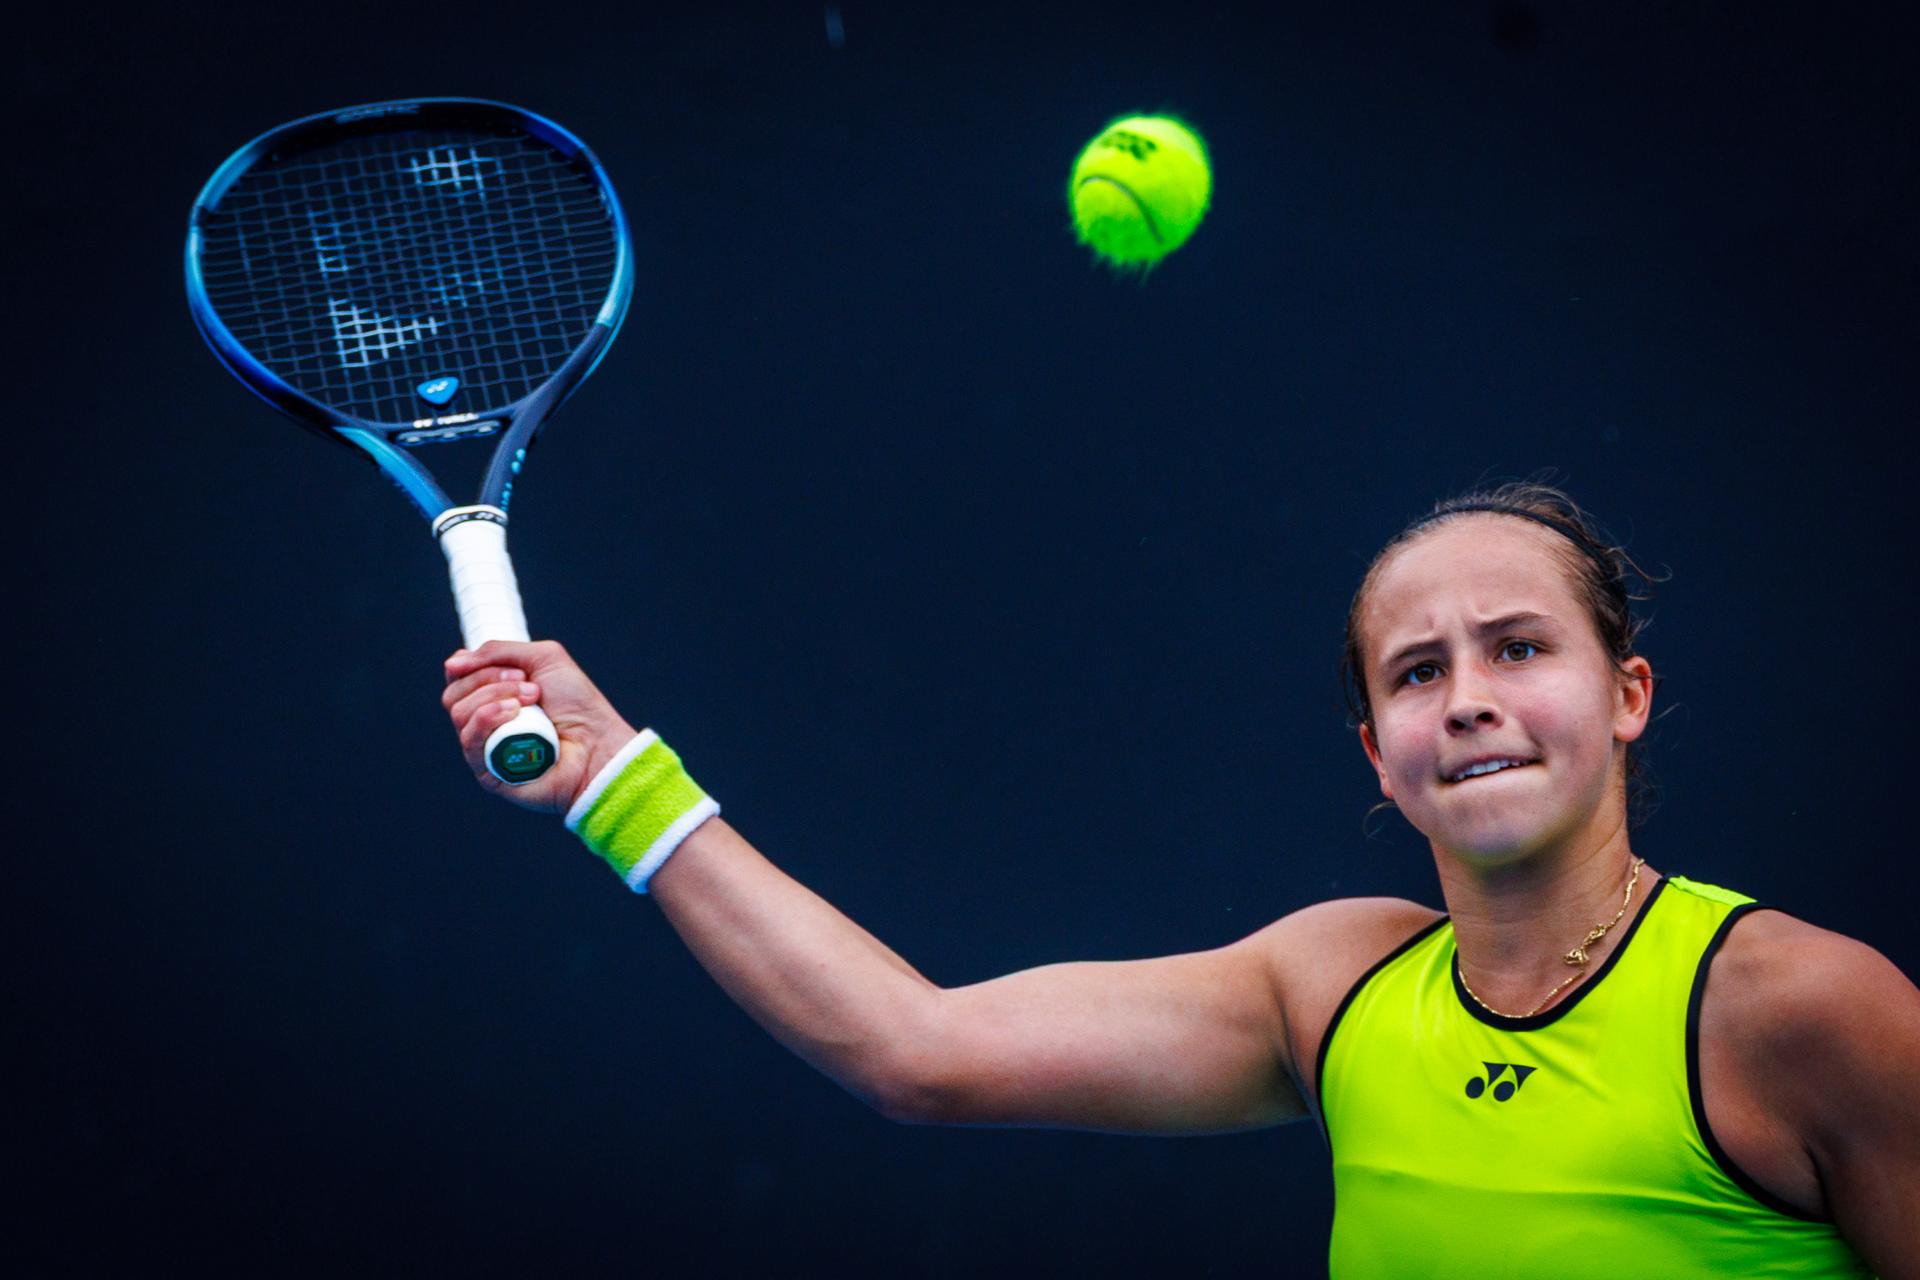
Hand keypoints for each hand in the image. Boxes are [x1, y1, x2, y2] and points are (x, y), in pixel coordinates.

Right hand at [442, 640, 637, 814]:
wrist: (598, 743)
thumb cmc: (578, 705)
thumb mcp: (543, 658)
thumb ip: (498, 651)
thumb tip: (453, 663)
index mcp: (493, 695)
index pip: (457, 677)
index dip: (472, 665)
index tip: (511, 667)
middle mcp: (484, 722)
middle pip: (453, 694)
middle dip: (489, 680)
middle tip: (530, 686)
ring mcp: (484, 748)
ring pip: (459, 714)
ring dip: (494, 697)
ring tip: (531, 701)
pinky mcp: (487, 773)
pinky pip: (469, 741)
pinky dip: (488, 719)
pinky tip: (514, 714)